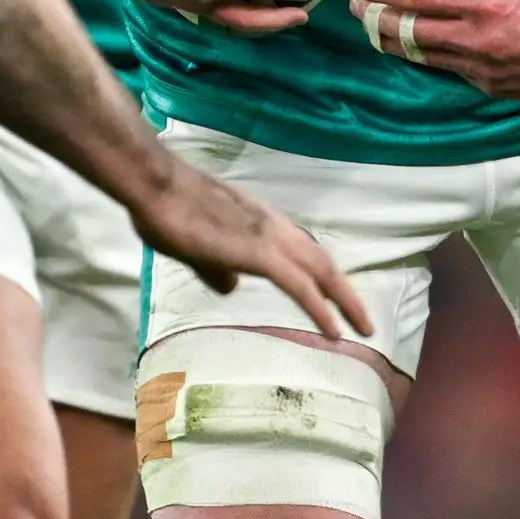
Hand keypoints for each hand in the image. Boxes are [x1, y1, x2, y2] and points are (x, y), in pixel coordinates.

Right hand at [125, 160, 372, 342]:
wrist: (155, 187)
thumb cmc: (164, 211)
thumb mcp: (193, 247)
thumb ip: (215, 267)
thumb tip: (232, 286)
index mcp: (259, 222)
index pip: (301, 250)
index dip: (320, 274)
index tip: (334, 297)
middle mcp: (273, 226)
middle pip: (320, 261)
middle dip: (344, 291)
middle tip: (364, 319)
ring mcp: (269, 238)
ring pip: (320, 271)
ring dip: (344, 301)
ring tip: (363, 327)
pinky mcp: (260, 254)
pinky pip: (300, 286)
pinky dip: (321, 309)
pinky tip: (333, 331)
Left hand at [345, 0, 519, 97]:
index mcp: (484, 2)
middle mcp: (477, 41)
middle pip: (409, 34)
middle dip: (376, 21)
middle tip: (357, 10)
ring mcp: (483, 70)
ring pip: (423, 58)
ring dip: (396, 43)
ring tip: (377, 30)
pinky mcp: (492, 88)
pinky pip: (451, 72)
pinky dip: (431, 58)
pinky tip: (422, 47)